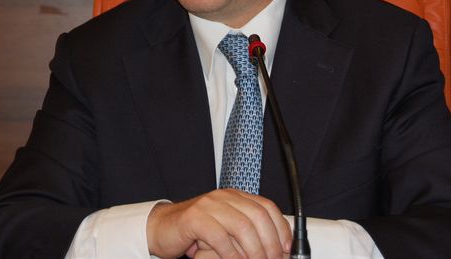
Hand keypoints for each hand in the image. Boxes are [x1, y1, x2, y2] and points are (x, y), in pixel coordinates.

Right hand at [146, 188, 290, 258]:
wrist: (162, 228)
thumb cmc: (196, 233)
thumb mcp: (227, 230)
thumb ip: (247, 234)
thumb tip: (274, 249)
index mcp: (235, 197)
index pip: (266, 206)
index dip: (281, 228)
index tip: (287, 248)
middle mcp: (224, 197)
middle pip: (257, 216)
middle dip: (270, 243)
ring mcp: (208, 205)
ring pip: (242, 226)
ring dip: (254, 251)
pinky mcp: (194, 218)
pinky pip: (219, 237)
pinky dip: (231, 254)